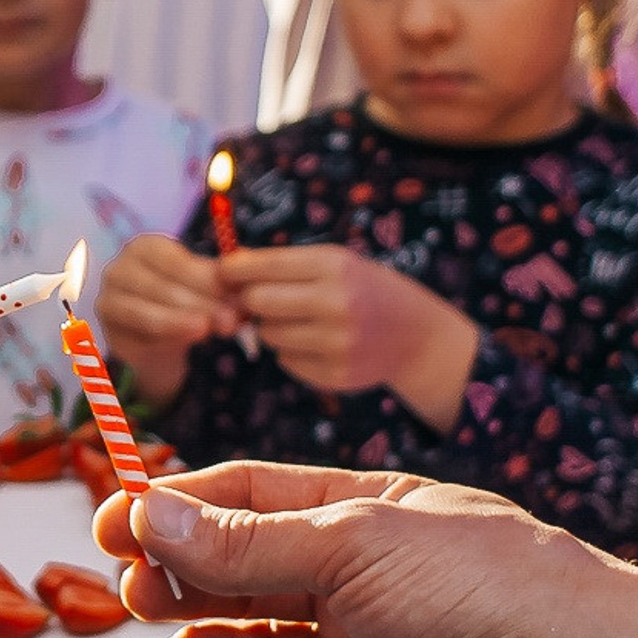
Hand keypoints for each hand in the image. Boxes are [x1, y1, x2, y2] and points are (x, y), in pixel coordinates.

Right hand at [93, 465, 632, 637]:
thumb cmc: (488, 590)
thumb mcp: (352, 542)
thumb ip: (244, 543)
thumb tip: (148, 516)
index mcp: (362, 514)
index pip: (246, 501)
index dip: (176, 510)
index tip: (113, 525)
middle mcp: (362, 582)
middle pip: (243, 576)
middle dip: (184, 583)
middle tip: (136, 596)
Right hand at [95, 232, 233, 405]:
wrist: (159, 341)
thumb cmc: (184, 302)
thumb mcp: (204, 286)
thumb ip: (221, 279)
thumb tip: (248, 274)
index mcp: (145, 247)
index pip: (176, 261)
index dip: (207, 280)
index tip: (237, 296)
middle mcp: (119, 268)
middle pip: (162, 286)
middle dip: (201, 304)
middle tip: (231, 320)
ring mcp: (108, 298)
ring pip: (147, 312)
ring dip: (182, 322)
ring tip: (211, 331)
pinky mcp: (108, 331)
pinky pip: (136, 336)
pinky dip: (164, 339)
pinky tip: (189, 342)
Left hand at [227, 245, 478, 429]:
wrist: (416, 336)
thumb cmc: (363, 290)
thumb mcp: (335, 263)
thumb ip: (283, 265)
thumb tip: (225, 268)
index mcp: (334, 266)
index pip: (265, 265)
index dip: (234, 270)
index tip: (222, 273)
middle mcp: (336, 302)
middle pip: (257, 301)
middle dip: (251, 301)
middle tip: (261, 300)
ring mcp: (337, 341)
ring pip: (268, 334)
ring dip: (273, 328)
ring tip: (302, 321)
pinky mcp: (336, 373)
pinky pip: (286, 361)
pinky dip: (292, 353)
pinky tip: (318, 344)